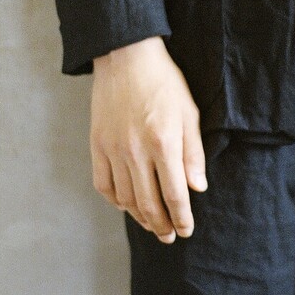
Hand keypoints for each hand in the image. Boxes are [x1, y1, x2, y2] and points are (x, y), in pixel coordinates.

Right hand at [89, 37, 207, 241]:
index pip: (175, 194)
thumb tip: (198, 188)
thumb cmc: (164, 83)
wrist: (126, 57)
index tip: (187, 230)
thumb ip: (193, 153)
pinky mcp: (97, 144)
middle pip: (148, 203)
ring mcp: (113, 149)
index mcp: (163, 142)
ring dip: (139, 218)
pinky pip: (103, 184)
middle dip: (162, 225)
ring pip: (125, 198)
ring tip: (152, 225)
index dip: (182, 217)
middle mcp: (135, 151)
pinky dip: (115, 200)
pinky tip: (126, 204)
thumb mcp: (189, 113)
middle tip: (170, 236)